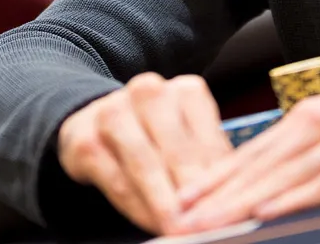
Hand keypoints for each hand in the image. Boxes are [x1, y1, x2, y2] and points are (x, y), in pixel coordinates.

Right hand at [57, 73, 230, 232]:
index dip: (220, 183)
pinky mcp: (85, 137)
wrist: (95, 120)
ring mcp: (113, 111)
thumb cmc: (155, 136)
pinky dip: (136, 205)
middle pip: (177, 151)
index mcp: (185, 91)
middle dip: (193, 195)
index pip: (208, 143)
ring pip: (145, 163)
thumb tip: (234, 202)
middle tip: (207, 226)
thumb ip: (207, 165)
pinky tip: (151, 222)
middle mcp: (149, 92)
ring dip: (164, 202)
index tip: (231, 212)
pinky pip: (116, 179)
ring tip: (179, 229)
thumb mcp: (188, 141)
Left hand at [170, 66, 319, 234]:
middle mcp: (318, 126)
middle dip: (218, 200)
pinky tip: (270, 211)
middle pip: (259, 170)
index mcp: (307, 117)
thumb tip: (264, 177)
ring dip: (244, 204)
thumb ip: (304, 144)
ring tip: (213, 224)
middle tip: (183, 222)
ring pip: (284, 179)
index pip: (250, 154)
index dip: (214, 180)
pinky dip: (296, 199)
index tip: (182, 202)